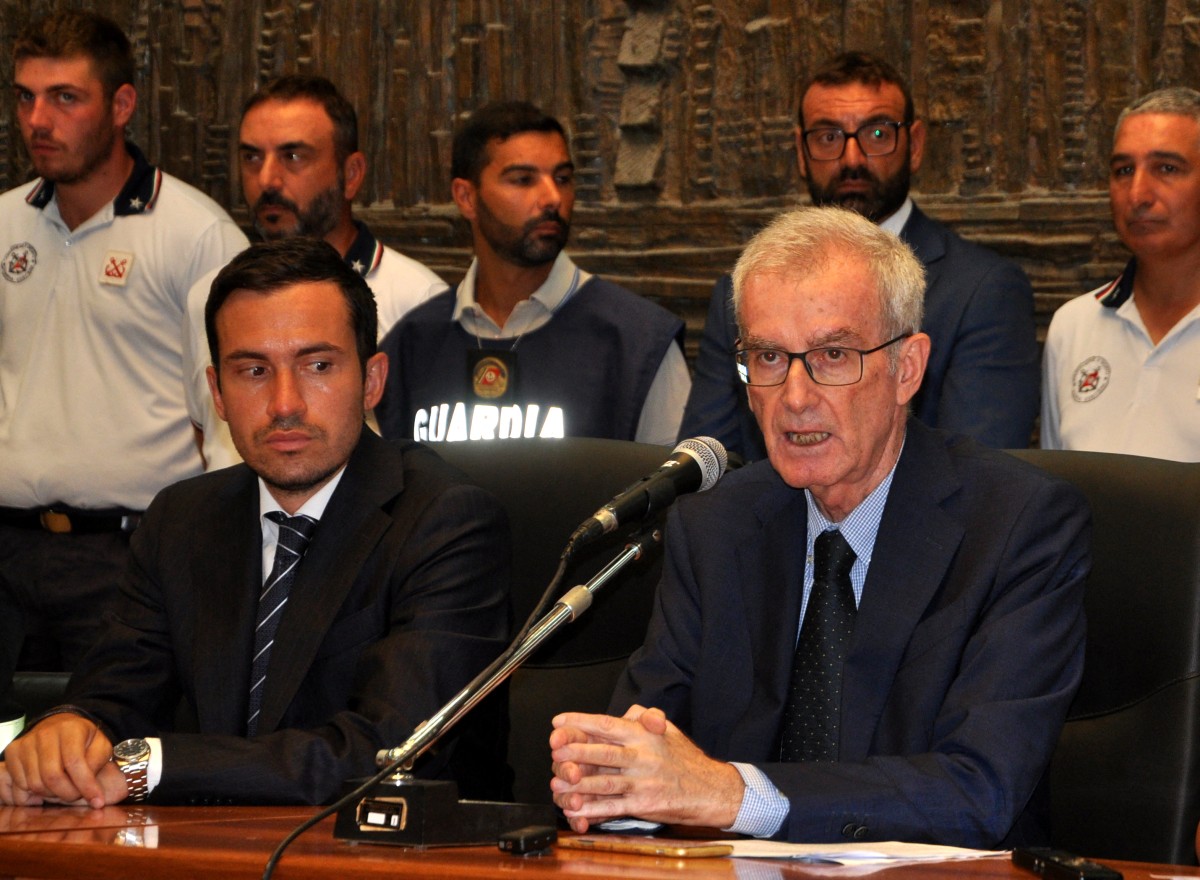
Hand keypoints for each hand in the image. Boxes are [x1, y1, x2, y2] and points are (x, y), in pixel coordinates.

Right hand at [2, 715, 125, 807]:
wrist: (57, 726)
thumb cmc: (81, 740)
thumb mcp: (100, 746)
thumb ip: (97, 764)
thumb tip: (94, 793)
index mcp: (70, 729)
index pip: (75, 762)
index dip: (86, 785)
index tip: (97, 801)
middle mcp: (45, 734)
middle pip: (52, 776)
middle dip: (68, 793)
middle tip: (76, 795)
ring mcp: (26, 743)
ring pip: (36, 783)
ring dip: (52, 794)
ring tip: (64, 788)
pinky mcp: (13, 752)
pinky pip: (21, 784)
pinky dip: (35, 792)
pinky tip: (48, 785)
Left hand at [549, 704, 743, 832]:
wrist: (710, 789)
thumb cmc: (685, 758)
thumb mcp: (668, 730)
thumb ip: (645, 718)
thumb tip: (628, 712)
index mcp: (644, 736)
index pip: (608, 725)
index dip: (581, 722)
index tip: (559, 722)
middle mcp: (643, 757)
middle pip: (603, 753)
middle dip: (575, 751)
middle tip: (553, 749)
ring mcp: (642, 782)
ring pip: (604, 781)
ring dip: (579, 783)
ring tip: (557, 781)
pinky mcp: (644, 804)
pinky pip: (613, 807)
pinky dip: (593, 810)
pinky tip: (576, 809)